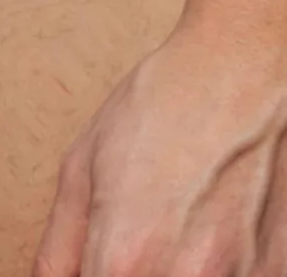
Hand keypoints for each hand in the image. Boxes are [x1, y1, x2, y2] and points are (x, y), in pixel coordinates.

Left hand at [33, 0, 286, 275]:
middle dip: (127, 274)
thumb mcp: (83, 164)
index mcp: (126, 253)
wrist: (243, 68)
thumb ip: (60, 245)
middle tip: (128, 244)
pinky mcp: (279, 274)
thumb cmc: (161, 105)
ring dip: (170, 274)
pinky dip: (214, 270)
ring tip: (171, 232)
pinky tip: (207, 232)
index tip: (94, 264)